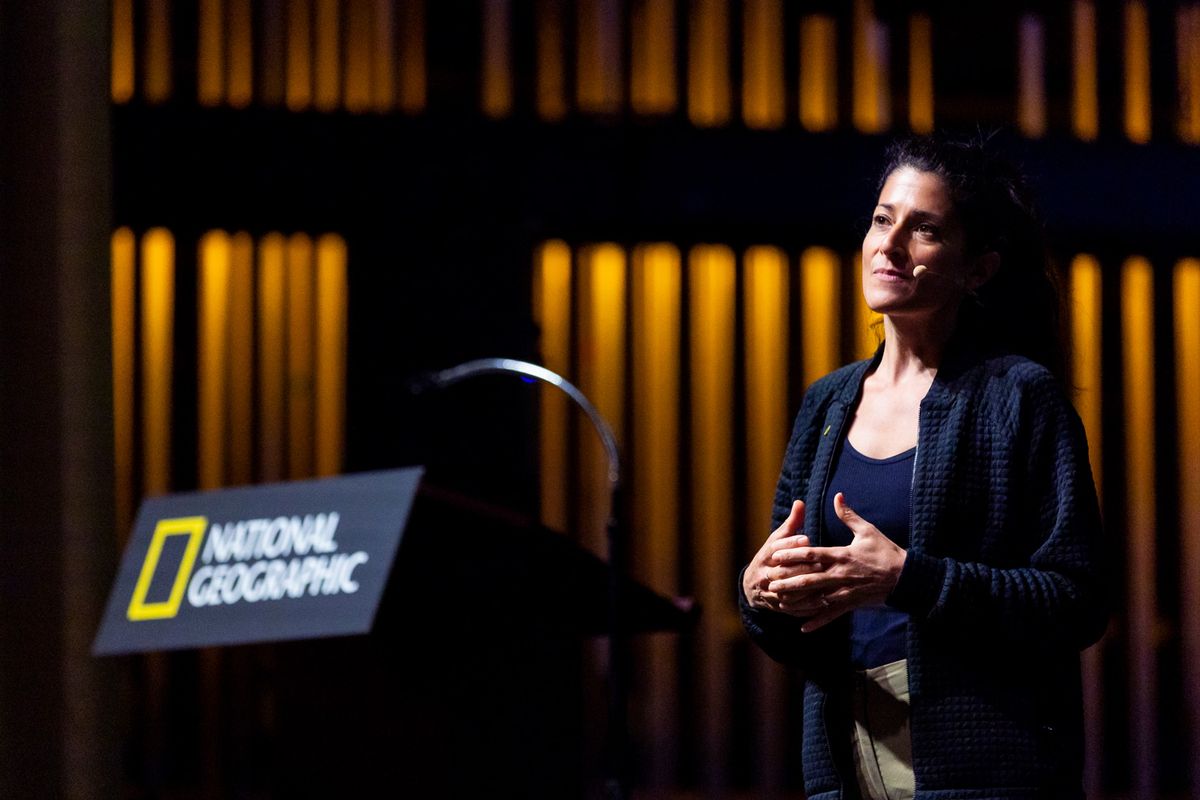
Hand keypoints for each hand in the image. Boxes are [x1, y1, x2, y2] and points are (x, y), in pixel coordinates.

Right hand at [742, 500, 823, 610]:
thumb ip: (791, 523)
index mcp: (764, 556)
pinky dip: (806, 606)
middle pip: (781, 572)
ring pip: (787, 593)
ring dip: (805, 590)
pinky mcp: (777, 607)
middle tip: (821, 564)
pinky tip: (823, 602)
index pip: (775, 549)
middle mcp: (764, 574)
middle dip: (801, 568)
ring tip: (825, 585)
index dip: (789, 544)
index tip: (806, 538)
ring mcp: (769, 593)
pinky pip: (792, 608)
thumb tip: (800, 502)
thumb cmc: (772, 557)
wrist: (754, 586)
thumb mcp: (778, 539)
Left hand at [768, 492, 906, 631]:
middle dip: (787, 581)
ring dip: (797, 601)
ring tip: (778, 602)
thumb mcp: (868, 531)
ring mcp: (845, 592)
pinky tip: (802, 627)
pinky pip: (831, 615)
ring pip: (816, 599)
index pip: (812, 554)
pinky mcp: (851, 604)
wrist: (906, 578)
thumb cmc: (886, 552)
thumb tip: (837, 495)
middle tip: (769, 582)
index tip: (774, 555)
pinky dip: (817, 622)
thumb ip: (848, 515)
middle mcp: (840, 575)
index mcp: (842, 555)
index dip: (792, 554)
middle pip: (809, 579)